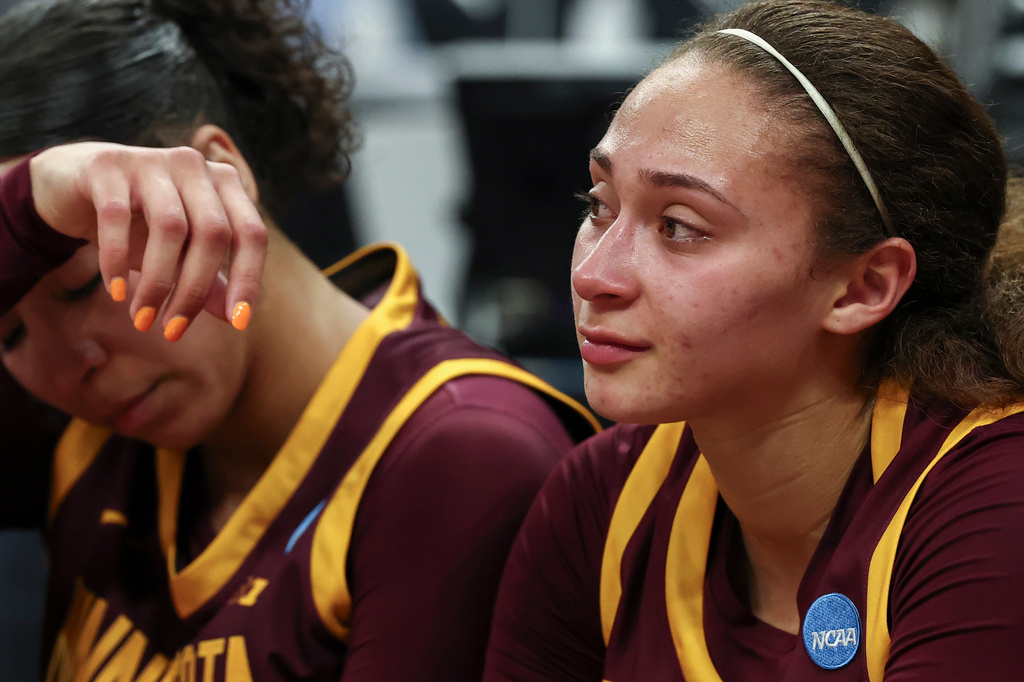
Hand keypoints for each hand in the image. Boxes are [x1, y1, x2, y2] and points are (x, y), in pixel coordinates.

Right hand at [28, 142, 267, 338]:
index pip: (252, 234)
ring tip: (141, 319)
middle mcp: (195, 166)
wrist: (75, 185)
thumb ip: (211, 280)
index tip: (238, 324)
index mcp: (225, 183)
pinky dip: (117, 260)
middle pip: (213, 233)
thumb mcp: (179, 254)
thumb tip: (235, 318)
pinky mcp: (107, 165)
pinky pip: (116, 217)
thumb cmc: (140, 223)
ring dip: (157, 283)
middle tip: (172, 331)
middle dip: (194, 290)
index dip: (249, 279)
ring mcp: (152, 160)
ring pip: (170, 227)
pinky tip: (116, 292)